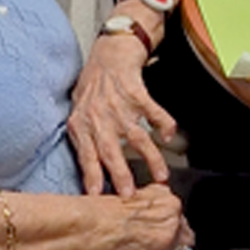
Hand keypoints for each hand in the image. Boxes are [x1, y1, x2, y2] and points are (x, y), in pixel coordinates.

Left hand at [69, 30, 176, 195]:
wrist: (109, 52)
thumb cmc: (93, 85)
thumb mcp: (78, 113)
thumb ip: (84, 139)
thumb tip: (90, 171)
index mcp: (83, 124)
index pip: (86, 156)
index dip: (91, 176)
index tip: (96, 196)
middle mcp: (99, 117)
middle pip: (110, 150)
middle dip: (120, 174)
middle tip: (129, 194)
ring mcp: (119, 105)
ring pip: (136, 137)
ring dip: (151, 158)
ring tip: (161, 176)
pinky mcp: (137, 93)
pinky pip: (153, 112)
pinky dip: (164, 124)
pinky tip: (171, 136)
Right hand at [103, 185, 188, 249]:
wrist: (92, 222)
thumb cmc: (102, 213)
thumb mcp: (132, 202)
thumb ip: (151, 209)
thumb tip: (155, 225)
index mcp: (165, 194)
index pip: (179, 219)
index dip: (169, 234)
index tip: (159, 242)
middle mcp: (172, 208)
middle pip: (185, 236)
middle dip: (170, 249)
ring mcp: (170, 227)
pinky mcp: (163, 246)